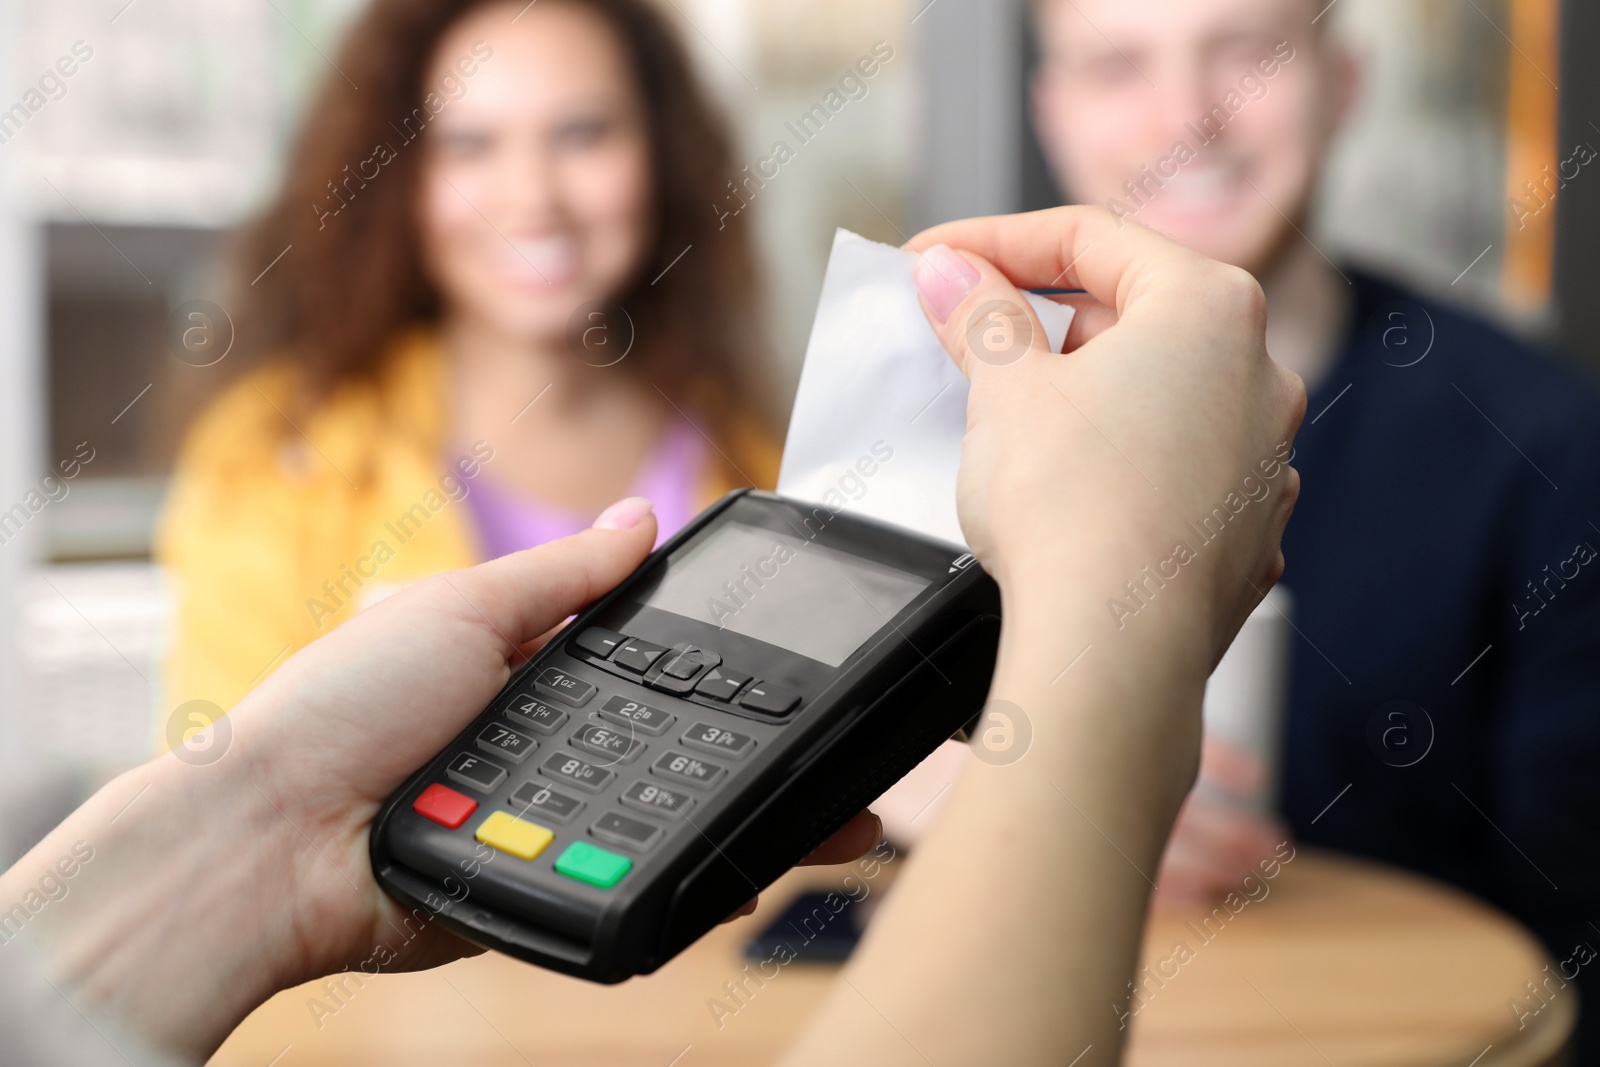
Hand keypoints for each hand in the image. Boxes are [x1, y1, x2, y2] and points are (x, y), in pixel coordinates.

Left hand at [3, 498, 879, 1061]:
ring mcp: (547, 820)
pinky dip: (691, 880)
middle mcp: (544, 745)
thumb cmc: (339, 707)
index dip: (715, 661)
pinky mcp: (541, 889)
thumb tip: (638, 516)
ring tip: (840, 820)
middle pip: (671, 743)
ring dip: (746, 818)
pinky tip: (758, 871)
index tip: (790, 660)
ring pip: (665, 817)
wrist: (273, 843)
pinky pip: (628, 882)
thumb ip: (561, 575)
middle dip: (755, 749)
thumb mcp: (461, 607)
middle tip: (841, 750)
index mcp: (526, 669)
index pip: (647, 660)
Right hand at [782, 211, 1305, 1065]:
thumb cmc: (1072, 508)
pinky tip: (1068, 489)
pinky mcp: (1244, 528)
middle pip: (1130, 312)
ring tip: (1010, 421)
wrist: (1115, 652)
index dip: (994, 241)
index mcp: (1209, 307)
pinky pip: (1173, 466)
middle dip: (1041, 319)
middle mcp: (1258, 371)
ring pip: (1156, 393)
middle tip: (963, 337)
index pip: (1090, 237)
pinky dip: (1120, 460)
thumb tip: (950, 273)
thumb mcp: (1005, 389)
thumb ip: (980, 313)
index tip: (932, 261)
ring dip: (1083, 392)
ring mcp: (1261, 456)